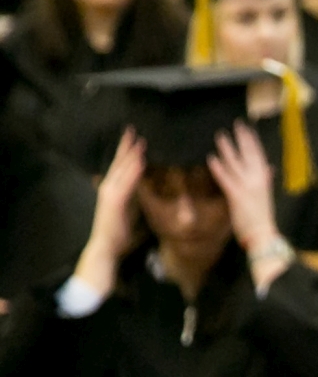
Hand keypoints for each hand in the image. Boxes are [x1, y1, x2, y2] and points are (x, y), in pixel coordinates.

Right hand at [74, 129, 144, 294]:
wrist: (106, 248)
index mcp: (115, 190)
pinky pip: (127, 183)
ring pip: (121, 169)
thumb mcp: (133, 213)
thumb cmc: (120, 234)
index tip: (135, 138)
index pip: (121, 167)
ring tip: (139, 139)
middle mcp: (109, 188)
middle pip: (119, 162)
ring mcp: (110, 193)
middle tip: (133, 129)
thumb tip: (153, 195)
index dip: (128, 152)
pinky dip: (133, 170)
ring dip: (131, 153)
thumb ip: (138, 202)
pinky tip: (141, 160)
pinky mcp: (114, 201)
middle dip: (127, 146)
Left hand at [207, 122, 280, 253]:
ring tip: (220, 136)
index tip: (247, 129)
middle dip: (243, 139)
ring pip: (236, 164)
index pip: (259, 156)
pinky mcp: (236, 196)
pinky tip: (211, 159)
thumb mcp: (266, 195)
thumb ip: (266, 180)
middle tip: (237, 124)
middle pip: (249, 155)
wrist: (263, 234)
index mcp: (264, 180)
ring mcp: (247, 187)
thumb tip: (269, 168)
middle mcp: (257, 180)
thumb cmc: (262, 217)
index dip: (253, 141)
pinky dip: (219, 169)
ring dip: (228, 149)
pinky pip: (226, 179)